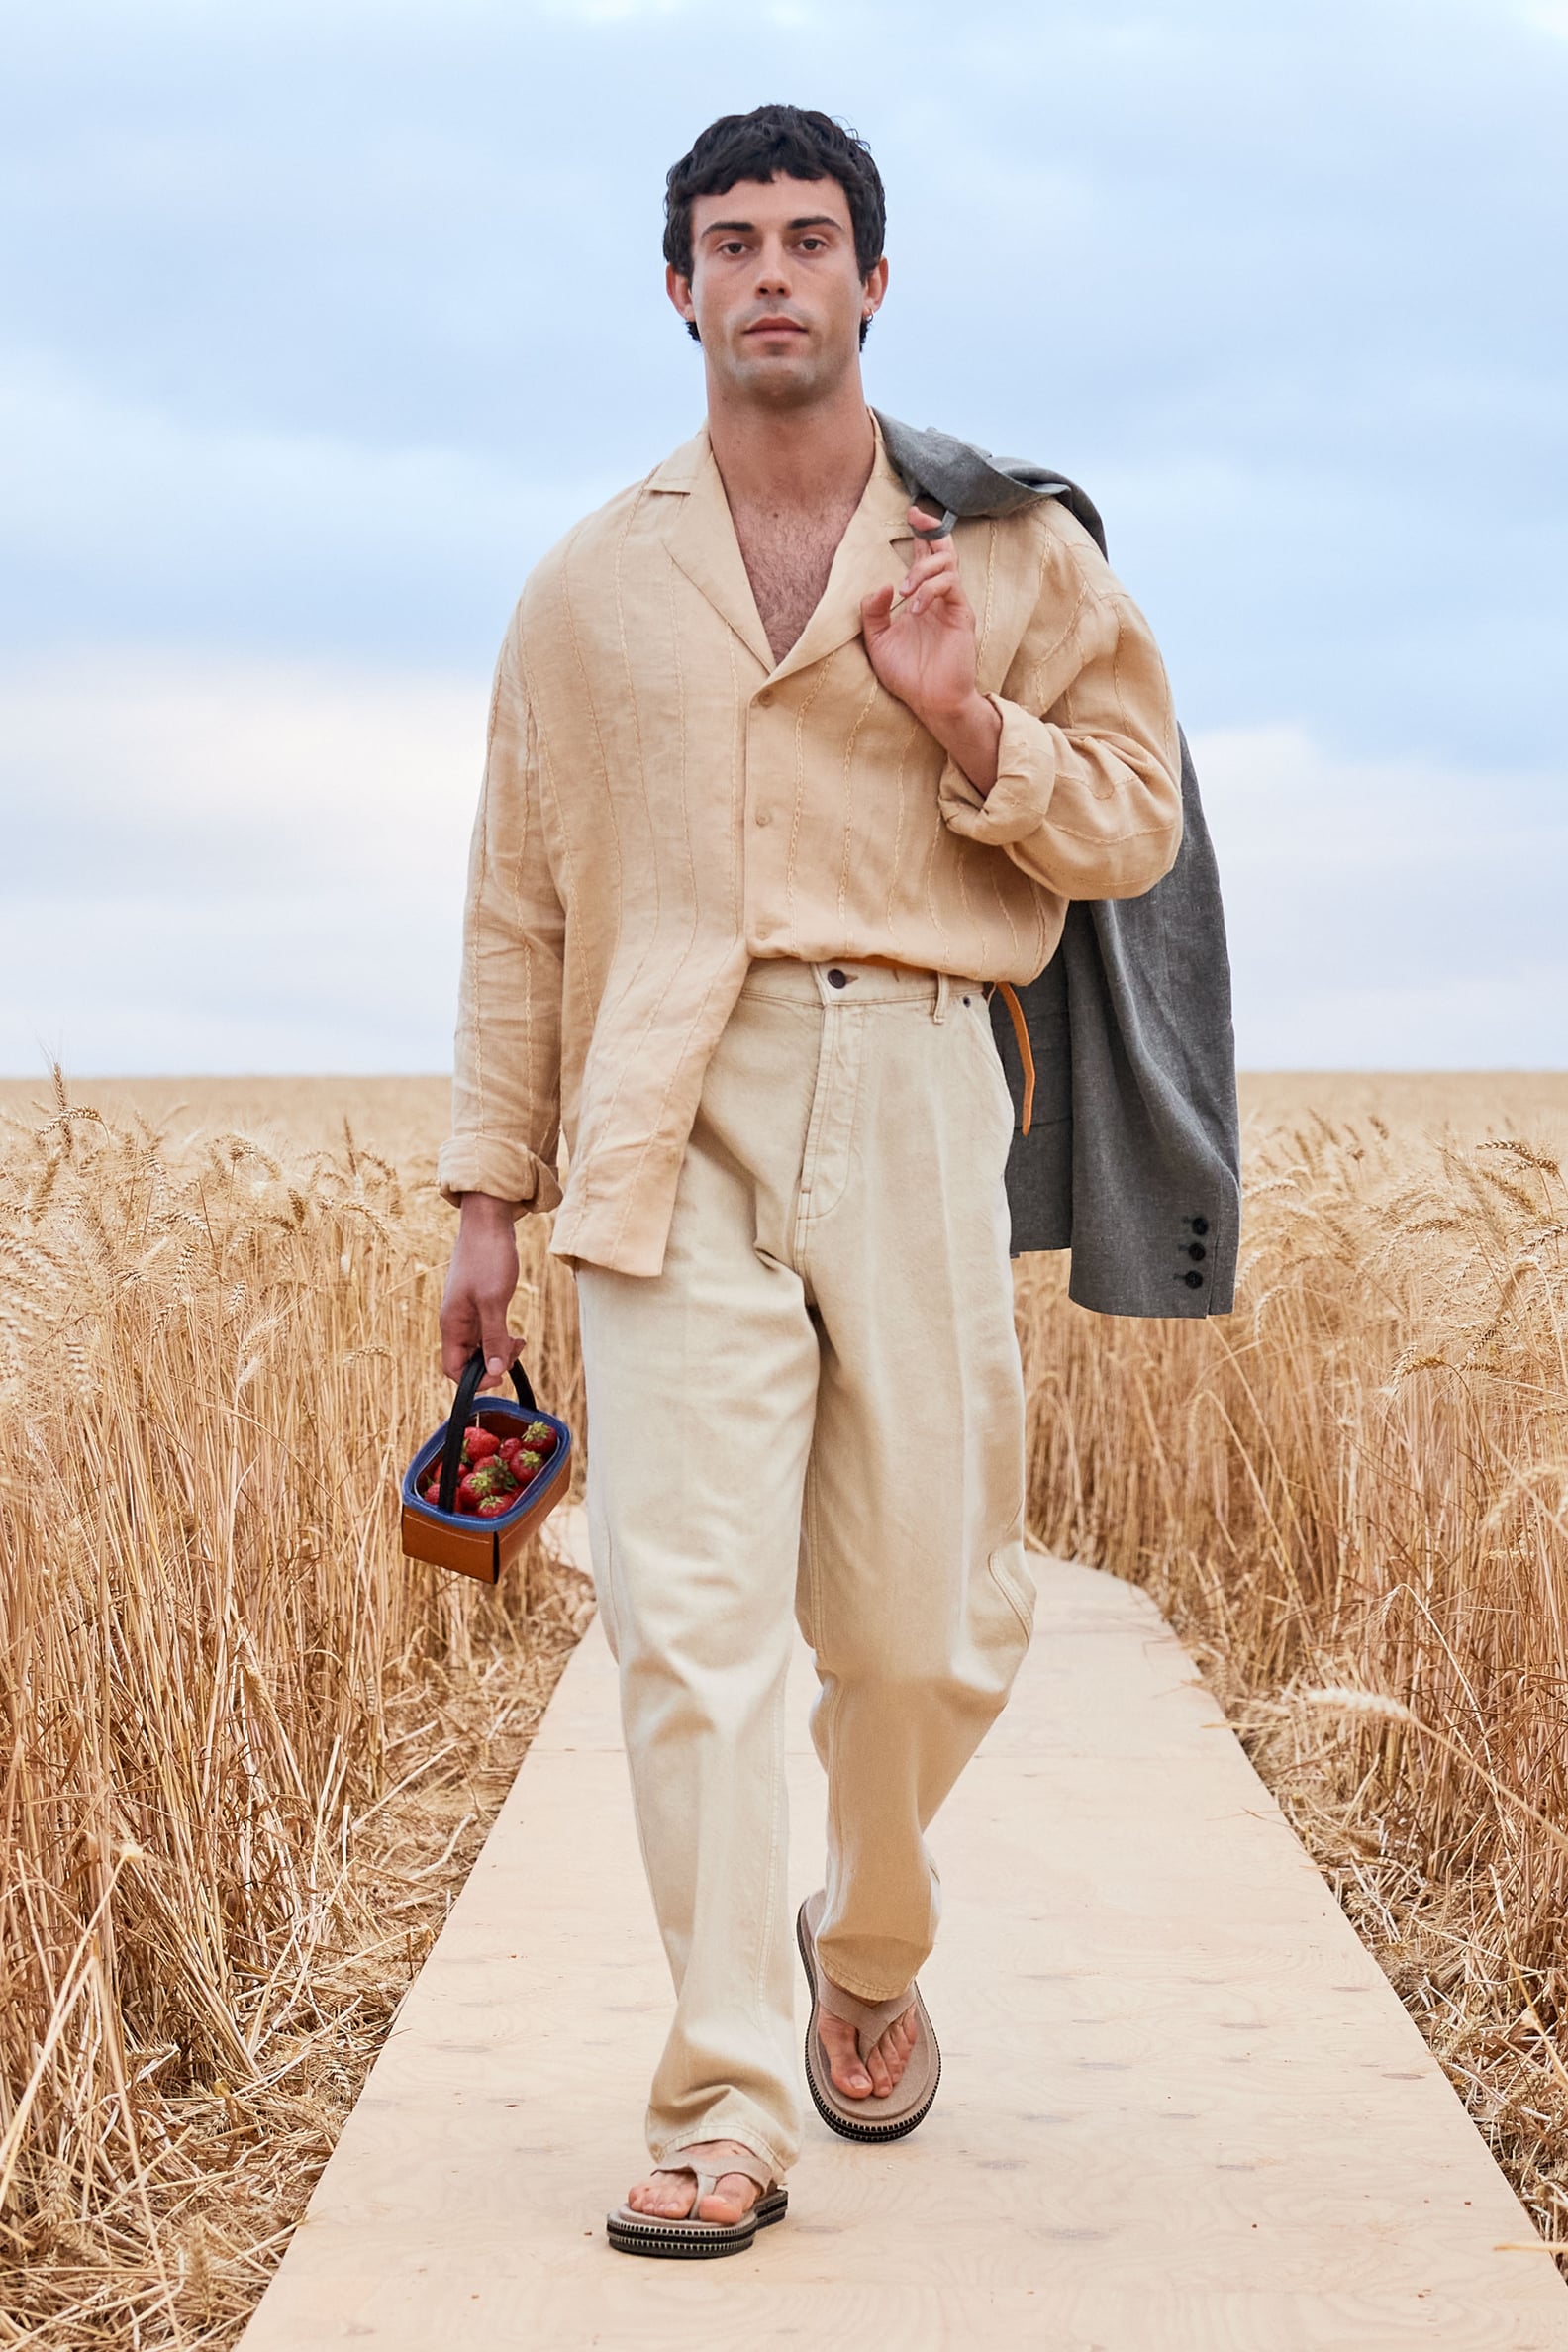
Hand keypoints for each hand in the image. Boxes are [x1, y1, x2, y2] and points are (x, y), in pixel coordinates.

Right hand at [439, 1193, 520, 1387]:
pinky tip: (516, 1335)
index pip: (453, 1369)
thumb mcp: (493, 1301)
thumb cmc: (488, 1257)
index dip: (475, 1379)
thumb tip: (494, 1371)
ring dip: (499, 1351)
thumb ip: (493, 1337)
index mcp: (452, 1324)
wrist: (488, 1222)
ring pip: (479, 1347)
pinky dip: (501, 1337)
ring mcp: (467, 1313)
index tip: (500, 1372)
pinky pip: (486, 1332)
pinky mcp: (479, 1304)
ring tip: (519, 1342)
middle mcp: (456, 1322)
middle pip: (468, 1361)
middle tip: (514, 1350)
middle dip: (492, 1364)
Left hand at [861, 509, 1001, 790]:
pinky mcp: (962, 615)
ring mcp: (953, 604)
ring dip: (922, 570)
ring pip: (947, 565)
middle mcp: (939, 595)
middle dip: (930, 528)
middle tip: (915, 515)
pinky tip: (914, 609)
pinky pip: (950, 588)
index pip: (923, 555)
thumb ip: (872, 613)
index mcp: (920, 596)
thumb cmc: (908, 674)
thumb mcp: (878, 642)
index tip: (909, 513)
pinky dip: (930, 591)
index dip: (920, 532)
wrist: (931, 703)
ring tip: (903, 592)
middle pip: (942, 549)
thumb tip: (880, 585)